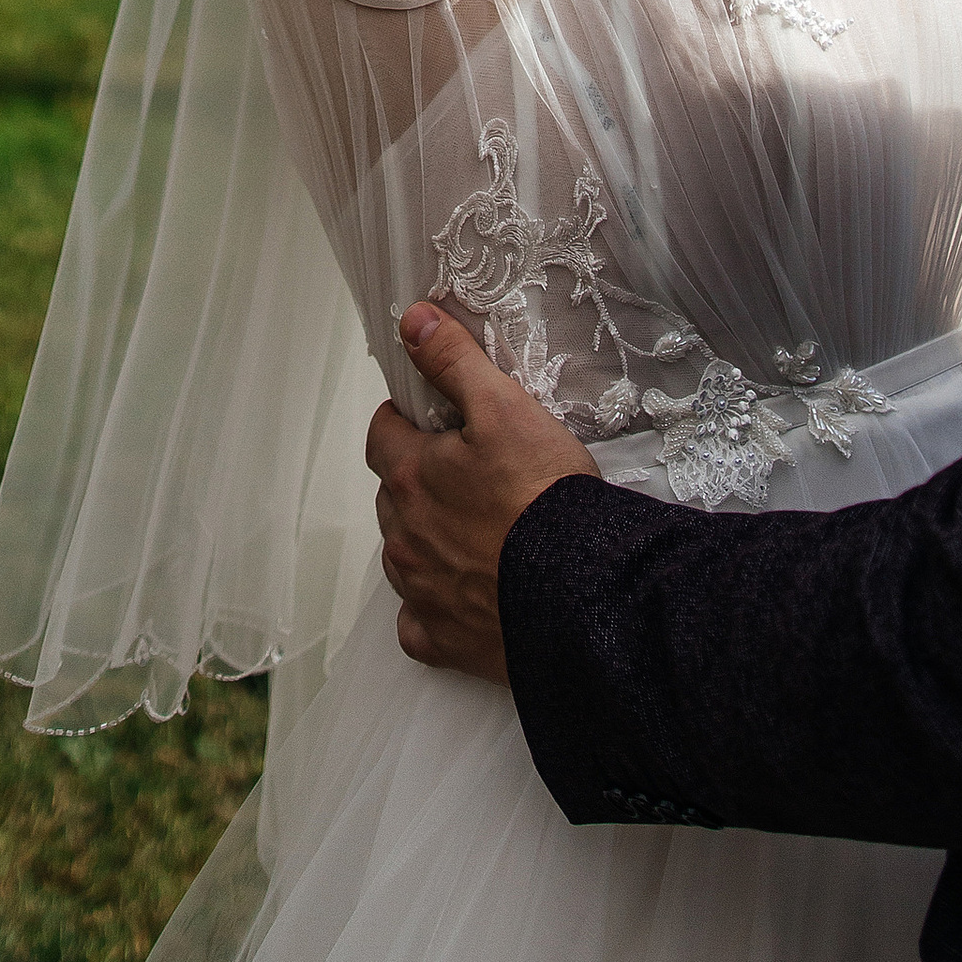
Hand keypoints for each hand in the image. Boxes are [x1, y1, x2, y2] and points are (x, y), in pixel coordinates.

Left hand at [365, 301, 598, 683]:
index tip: (427, 419)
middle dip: (417, 480)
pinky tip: (462, 593)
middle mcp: (404, 537)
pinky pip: (418, 623)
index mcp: (411, 477)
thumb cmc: (543, 499)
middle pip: (393, 496)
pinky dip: (431, 607)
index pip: (382, 434)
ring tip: (474, 530)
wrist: (580, 592)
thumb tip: (414, 322)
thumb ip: (453, 361)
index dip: (403, 420)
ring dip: (425, 539)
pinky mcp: (443, 639)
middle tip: (465, 474)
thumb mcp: (503, 407)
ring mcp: (420, 592)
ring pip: (404, 556)